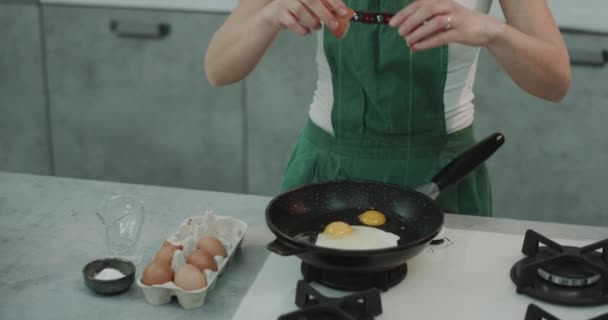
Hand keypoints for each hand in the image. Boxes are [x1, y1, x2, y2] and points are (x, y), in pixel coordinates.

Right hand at [261, 0, 350, 35]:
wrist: (276, 14)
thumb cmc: (298, 8)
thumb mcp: (313, 5)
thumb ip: (326, 7)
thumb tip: (344, 15)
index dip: (334, 2)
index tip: (344, 12)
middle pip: (312, 0)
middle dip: (325, 14)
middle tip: (334, 25)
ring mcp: (285, 2)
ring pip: (301, 11)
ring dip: (313, 22)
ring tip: (317, 27)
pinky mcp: (279, 13)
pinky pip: (291, 23)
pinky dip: (302, 30)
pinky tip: (307, 31)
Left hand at [388, 0, 503, 51]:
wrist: (488, 29)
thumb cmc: (461, 23)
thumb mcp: (443, 19)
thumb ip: (427, 27)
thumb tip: (408, 39)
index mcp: (442, 2)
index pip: (420, 3)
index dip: (405, 12)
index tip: (392, 22)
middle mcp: (449, 7)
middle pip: (427, 9)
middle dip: (410, 20)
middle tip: (399, 32)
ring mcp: (457, 19)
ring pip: (435, 22)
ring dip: (419, 31)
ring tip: (408, 40)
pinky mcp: (462, 32)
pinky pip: (443, 37)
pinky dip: (429, 42)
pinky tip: (418, 47)